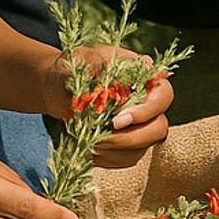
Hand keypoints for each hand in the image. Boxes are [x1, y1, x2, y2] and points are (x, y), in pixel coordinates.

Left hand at [42, 45, 173, 166]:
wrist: (56, 87)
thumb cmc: (70, 68)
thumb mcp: (80, 60)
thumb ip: (98, 63)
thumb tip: (119, 70)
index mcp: (142, 75)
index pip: (163, 94)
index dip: (147, 110)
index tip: (117, 120)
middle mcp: (146, 100)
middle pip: (159, 126)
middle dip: (132, 137)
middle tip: (103, 136)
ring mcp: (139, 123)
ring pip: (144, 146)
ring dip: (118, 149)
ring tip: (91, 142)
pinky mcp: (128, 143)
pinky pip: (128, 158)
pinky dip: (109, 158)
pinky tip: (90, 149)